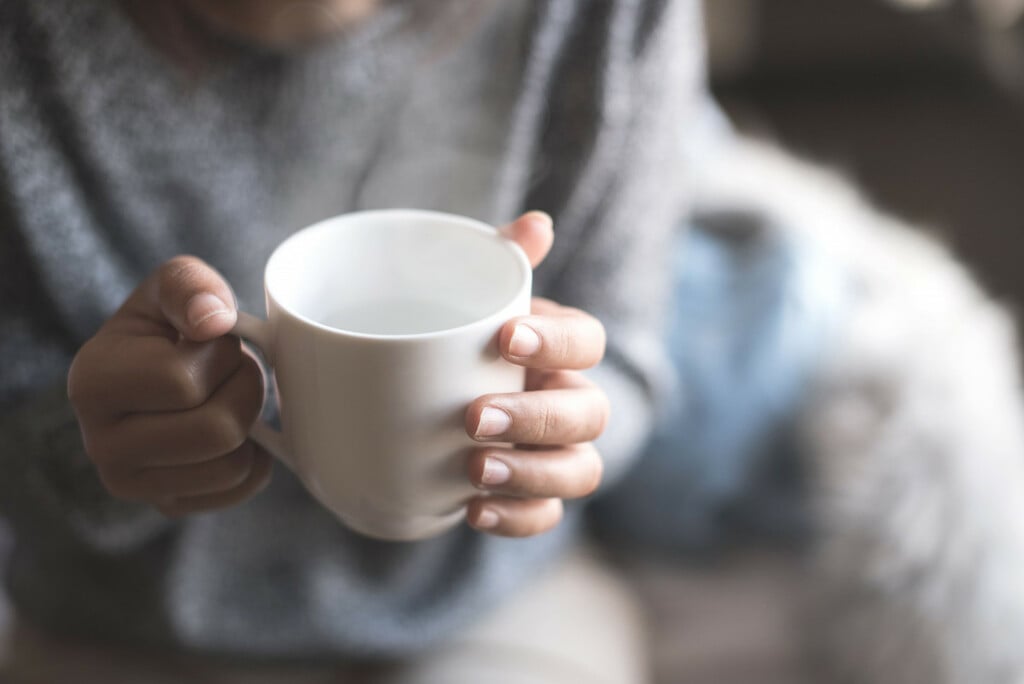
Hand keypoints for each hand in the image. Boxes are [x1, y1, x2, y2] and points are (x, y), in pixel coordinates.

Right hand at [67, 257, 270, 516]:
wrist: (157, 369)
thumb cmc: (168, 324)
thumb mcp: (173, 286)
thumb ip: (190, 285)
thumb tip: (213, 320)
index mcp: (93, 383)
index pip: (184, 383)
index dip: (221, 355)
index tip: (211, 342)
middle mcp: (101, 445)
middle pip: (216, 432)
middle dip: (245, 391)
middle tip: (233, 371)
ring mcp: (132, 484)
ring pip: (232, 465)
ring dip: (250, 423)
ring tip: (227, 396)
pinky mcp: (167, 505)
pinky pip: (240, 489)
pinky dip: (254, 458)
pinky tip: (232, 430)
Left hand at [464, 212, 608, 536]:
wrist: (403, 406)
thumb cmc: (446, 343)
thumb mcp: (460, 297)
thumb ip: (494, 262)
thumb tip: (536, 224)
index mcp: (554, 348)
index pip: (587, 341)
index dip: (557, 343)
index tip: (504, 338)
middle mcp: (566, 400)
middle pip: (590, 413)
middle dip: (537, 417)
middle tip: (474, 417)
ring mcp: (553, 453)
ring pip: (581, 471)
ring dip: (532, 473)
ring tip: (473, 469)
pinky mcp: (529, 496)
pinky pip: (546, 516)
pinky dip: (516, 517)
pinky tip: (473, 511)